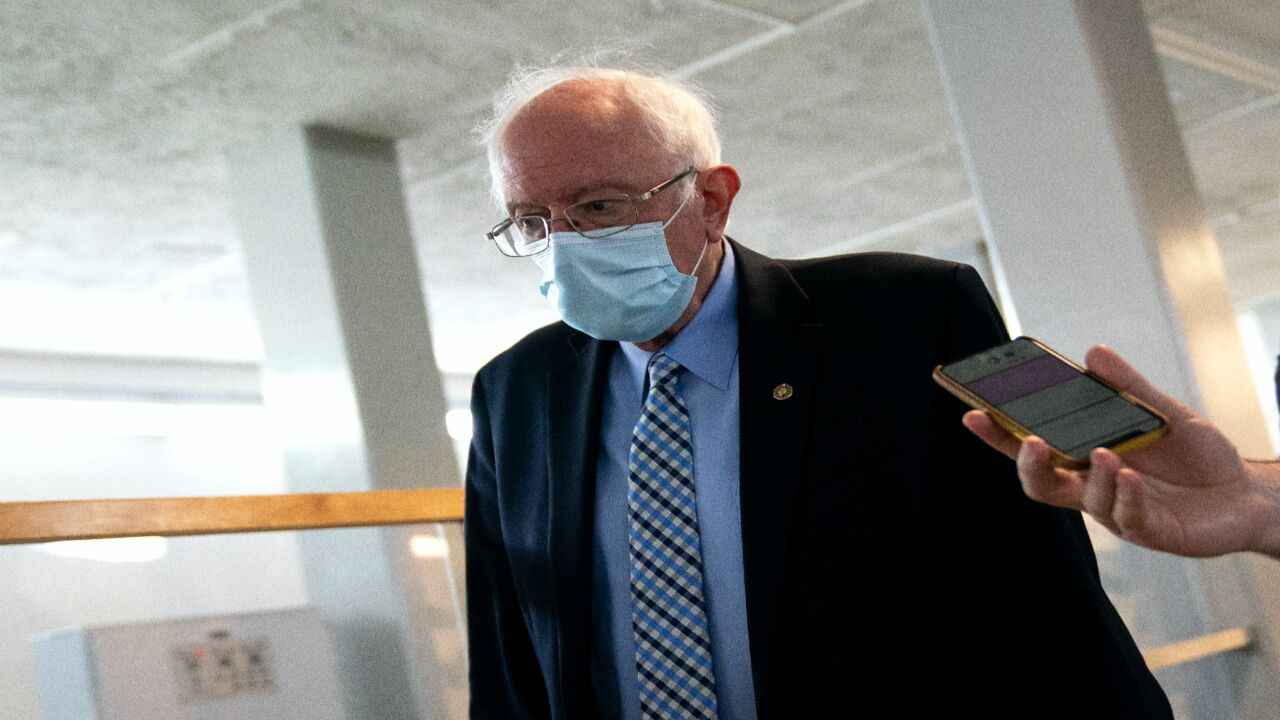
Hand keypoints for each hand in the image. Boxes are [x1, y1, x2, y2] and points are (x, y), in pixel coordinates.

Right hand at [963, 344, 1277, 557]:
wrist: (1247, 494)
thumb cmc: (1198, 457)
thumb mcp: (1162, 411)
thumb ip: (1127, 387)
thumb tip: (1092, 352)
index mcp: (1085, 458)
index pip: (1032, 447)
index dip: (998, 435)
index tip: (973, 411)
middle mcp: (1091, 487)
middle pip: (1040, 483)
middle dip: (1026, 463)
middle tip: (1031, 440)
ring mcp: (1117, 510)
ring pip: (1083, 501)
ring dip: (1091, 476)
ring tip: (1105, 454)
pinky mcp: (1148, 530)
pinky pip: (1126, 516)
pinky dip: (1124, 494)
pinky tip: (1130, 475)